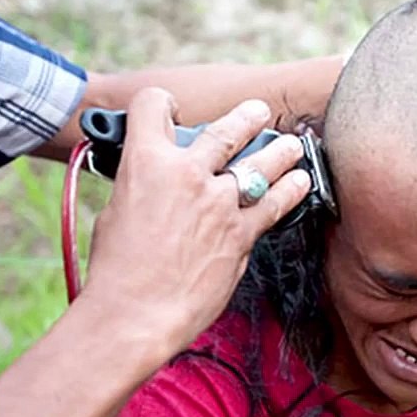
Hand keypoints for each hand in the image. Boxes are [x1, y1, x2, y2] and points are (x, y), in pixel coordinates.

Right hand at [80, 88, 310, 368]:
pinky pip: (274, 205)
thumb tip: (153, 184)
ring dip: (280, 149)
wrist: (135, 313)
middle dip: (247, 117)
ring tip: (292, 143)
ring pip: (260, 163)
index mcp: (145, 162)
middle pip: (224, 131)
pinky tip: (301, 182)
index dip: (160, 103)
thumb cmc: (117, 270)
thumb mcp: (116, 212)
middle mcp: (186, 173)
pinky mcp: (240, 234)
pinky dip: (291, 191)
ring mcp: (218, 203)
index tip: (169, 108)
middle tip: (259, 111)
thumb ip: (141, 187)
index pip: (152, 107)